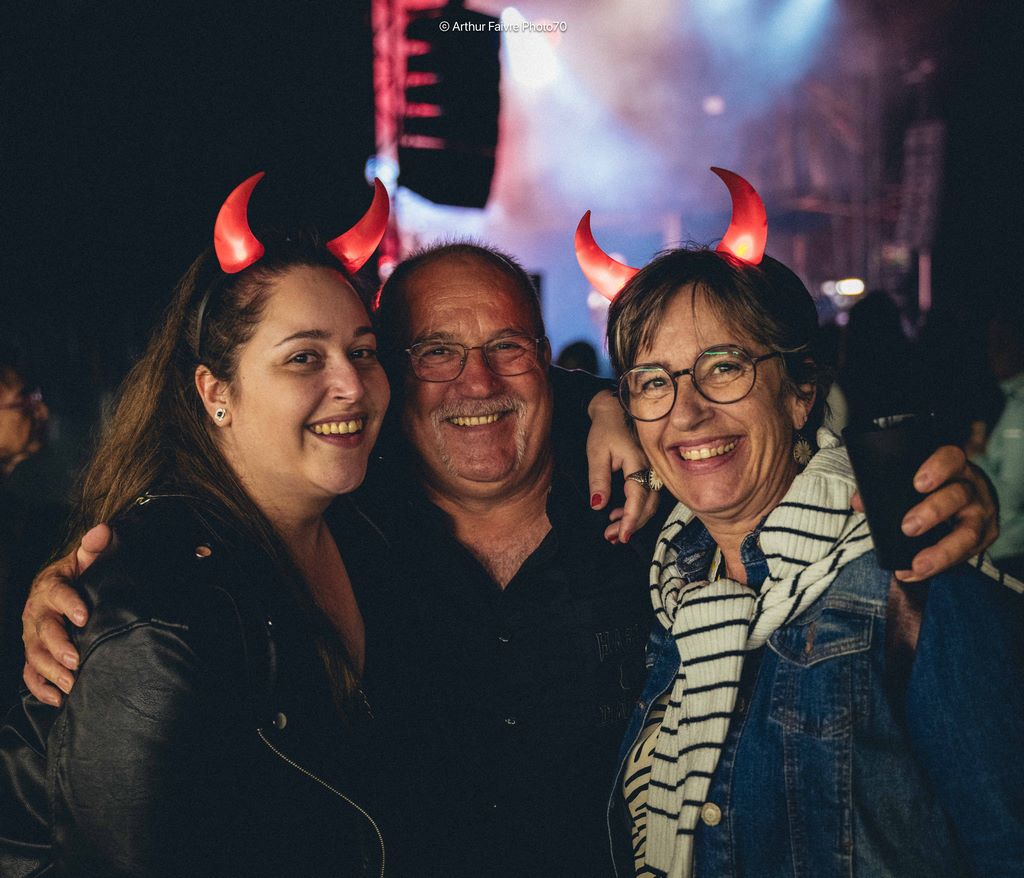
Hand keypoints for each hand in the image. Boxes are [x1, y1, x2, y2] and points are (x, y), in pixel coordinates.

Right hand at [22, 523, 112, 704]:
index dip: (69, 604)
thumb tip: (102, 531)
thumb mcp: (88, 558)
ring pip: (35, 656)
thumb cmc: (80, 574)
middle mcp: (37, 612)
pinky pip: (30, 674)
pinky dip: (41, 689)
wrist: (64, 590)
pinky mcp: (34, 654)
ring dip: (51, 672)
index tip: (84, 616)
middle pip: (42, 631)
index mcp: (51, 586)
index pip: (57, 593)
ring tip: (72, 684)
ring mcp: (32, 636)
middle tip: (76, 660)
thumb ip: (95, 546)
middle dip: (58, 646)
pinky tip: (58, 699)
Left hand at [587, 390, 659, 542]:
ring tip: (613, 531)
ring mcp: (653, 471)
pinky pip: (648, 496)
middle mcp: (651, 468)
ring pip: (650, 504)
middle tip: (611, 537)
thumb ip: (598, 480)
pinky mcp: (650, 472)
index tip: (621, 536)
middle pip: (648, 506)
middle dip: (631, 525)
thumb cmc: (605, 429)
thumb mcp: (596, 453)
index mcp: (638, 462)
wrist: (615, 410)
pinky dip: (635, 510)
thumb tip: (598, 505)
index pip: (638, 498)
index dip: (630, 520)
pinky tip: (618, 515)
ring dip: (634, 520)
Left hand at [851, 445, 998, 581]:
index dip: (938, 469)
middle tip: (908, 527)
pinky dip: (939, 566)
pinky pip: (966, 554)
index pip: (951, 459)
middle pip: (958, 496)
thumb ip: (885, 488)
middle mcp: (972, 487)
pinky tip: (915, 573)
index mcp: (953, 467)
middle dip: (933, 512)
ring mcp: (981, 512)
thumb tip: (858, 503)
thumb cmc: (934, 488)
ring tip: (918, 564)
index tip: (918, 484)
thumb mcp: (916, 480)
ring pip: (968, 532)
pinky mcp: (986, 536)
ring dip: (941, 551)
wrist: (968, 500)